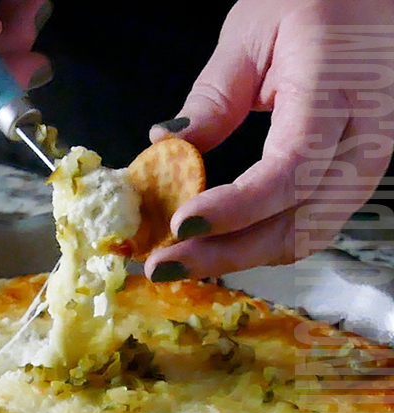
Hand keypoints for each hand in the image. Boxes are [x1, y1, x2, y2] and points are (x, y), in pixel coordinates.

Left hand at [144, 0, 393, 281]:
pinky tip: (218, 244)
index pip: (291, 169)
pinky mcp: (355, 174)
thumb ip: (213, 97)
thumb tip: (167, 146)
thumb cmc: (316, 4)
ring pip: (308, 233)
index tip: (181, 223)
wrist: (372, 0)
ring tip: (181, 261)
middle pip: (300, 220)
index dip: (236, 207)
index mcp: (338, 91)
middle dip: (228, 252)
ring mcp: (367, 161)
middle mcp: (366, 136)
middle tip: (163, 264)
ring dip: (240, 256)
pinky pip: (310, 222)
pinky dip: (260, 241)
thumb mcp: (252, 33)